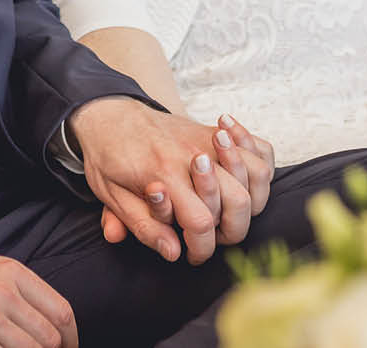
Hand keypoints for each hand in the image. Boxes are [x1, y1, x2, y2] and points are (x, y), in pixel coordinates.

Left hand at [98, 112, 274, 244]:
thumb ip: (144, 226)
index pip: (201, 222)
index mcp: (164, 174)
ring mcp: (208, 139)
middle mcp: (192, 154)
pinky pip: (258, 146)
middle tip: (213, 235)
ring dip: (250, 199)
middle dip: (232, 230)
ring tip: (226, 208)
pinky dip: (259, 163)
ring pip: (257, 172)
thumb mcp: (112, 196)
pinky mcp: (214, 131)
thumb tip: (173, 252)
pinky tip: (239, 175)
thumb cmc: (107, 156)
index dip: (202, 248)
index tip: (192, 254)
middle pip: (239, 200)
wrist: (108, 112)